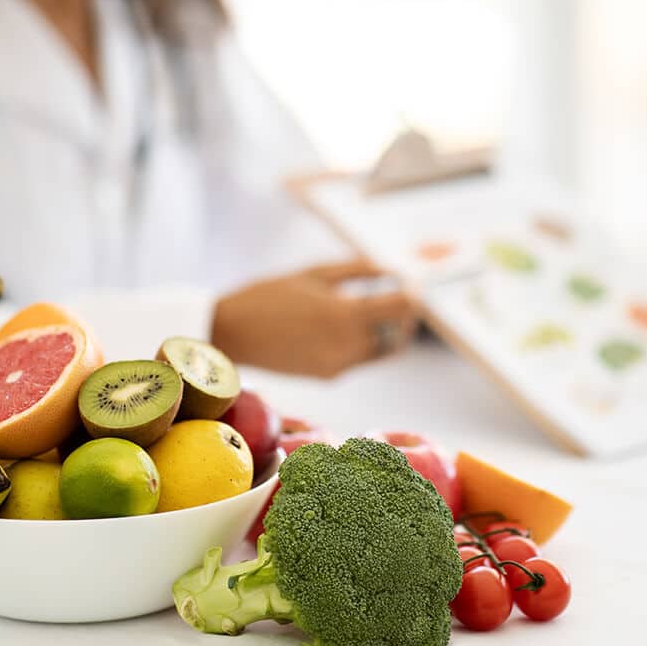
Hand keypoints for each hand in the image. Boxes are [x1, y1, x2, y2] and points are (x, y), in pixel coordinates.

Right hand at [211, 259, 417, 378]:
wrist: (231, 334)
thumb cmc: (270, 295)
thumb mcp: (314, 273)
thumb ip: (359, 270)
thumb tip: (394, 269)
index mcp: (343, 314)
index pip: (400, 308)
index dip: (413, 296)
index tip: (415, 284)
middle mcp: (346, 345)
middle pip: (397, 333)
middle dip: (405, 316)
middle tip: (403, 298)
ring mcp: (338, 365)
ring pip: (382, 349)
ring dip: (388, 331)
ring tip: (378, 309)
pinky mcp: (329, 376)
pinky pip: (360, 358)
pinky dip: (365, 342)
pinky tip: (348, 325)